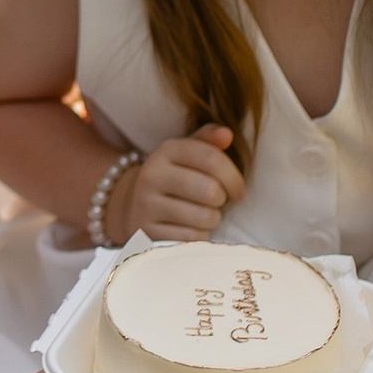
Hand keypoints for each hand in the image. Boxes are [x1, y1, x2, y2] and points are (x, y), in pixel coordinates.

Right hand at [112, 124, 240, 243]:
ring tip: (203, 214)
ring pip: (204, 217)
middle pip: (210, 190)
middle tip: (215, 201)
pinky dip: (199, 235)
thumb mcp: (187, 154)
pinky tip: (190, 227)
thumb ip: (208, 141)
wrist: (133, 205)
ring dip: (212, 219)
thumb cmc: (173, 177)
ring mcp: (147, 204)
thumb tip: (227, 134)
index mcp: (166, 151)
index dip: (234, 177)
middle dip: (221, 199)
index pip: (211, 159)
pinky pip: (191, 238)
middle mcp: (152, 175)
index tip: (239, 191)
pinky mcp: (147, 231)